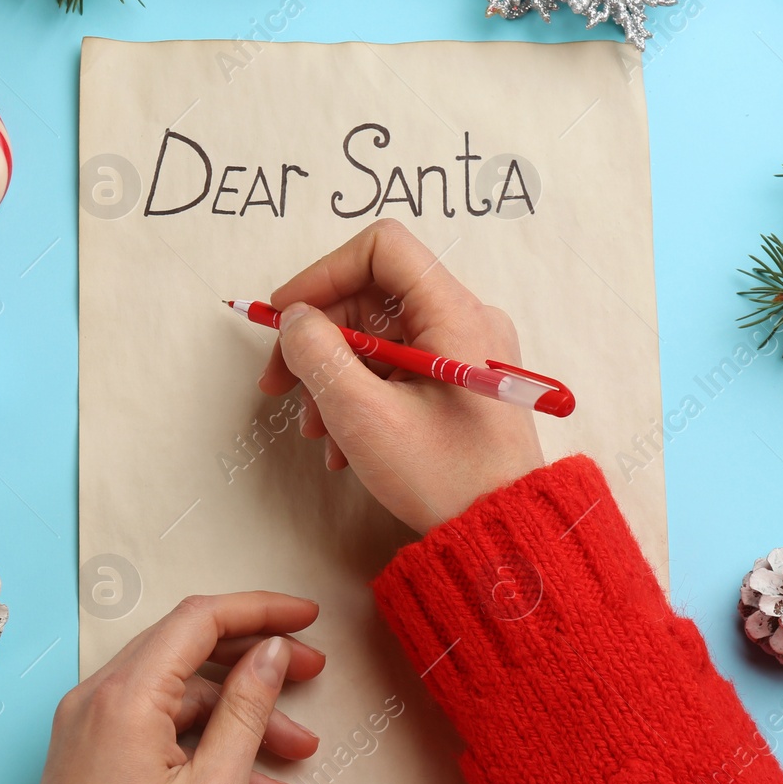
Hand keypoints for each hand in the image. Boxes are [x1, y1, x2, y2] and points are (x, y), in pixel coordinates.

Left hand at [21, 592, 324, 783]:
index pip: (200, 620)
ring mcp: (92, 724)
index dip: (260, 610)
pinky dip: (206, 743)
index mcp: (126, 695)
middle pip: (190, 650)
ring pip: (180, 695)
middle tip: (311, 671)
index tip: (306, 616)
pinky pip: (158, 727)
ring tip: (297, 748)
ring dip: (240, 716)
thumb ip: (247, 709)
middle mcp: (100, 696)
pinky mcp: (93, 752)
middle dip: (257, 662)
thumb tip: (272, 652)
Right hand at [261, 219, 544, 533]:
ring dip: (333, 378)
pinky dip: (359, 396)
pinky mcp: (456, 382)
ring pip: (376, 337)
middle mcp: (465, 321)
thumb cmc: (446, 479)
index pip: (382, 249)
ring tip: (316, 431)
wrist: (502, 534)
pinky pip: (394, 368)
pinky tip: (341, 445)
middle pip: (370, 295)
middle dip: (318, 340)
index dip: (324, 273)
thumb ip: (319, 355)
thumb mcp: (365, 416)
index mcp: (455, 313)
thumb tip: (295, 318)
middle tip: (280, 385)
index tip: (287, 317)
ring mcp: (462, 352)